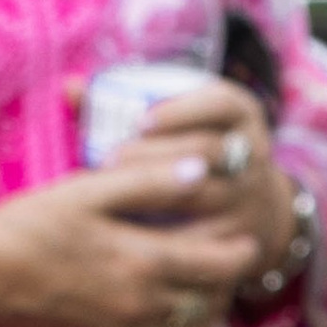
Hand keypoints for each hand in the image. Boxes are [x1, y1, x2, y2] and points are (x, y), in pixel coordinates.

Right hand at [0, 146, 262, 326]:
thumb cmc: (31, 224)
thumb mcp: (90, 191)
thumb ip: (150, 183)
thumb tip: (204, 171)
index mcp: (143, 263)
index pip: (219, 266)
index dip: (242, 252)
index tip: (249, 236)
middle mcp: (138, 308)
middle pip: (212, 304)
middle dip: (230, 283)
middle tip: (232, 258)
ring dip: (205, 309)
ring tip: (202, 281)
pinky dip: (169, 324)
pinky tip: (157, 296)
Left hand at [126, 78, 297, 287]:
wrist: (256, 210)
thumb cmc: (195, 154)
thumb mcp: (186, 122)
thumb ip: (128, 105)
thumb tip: (70, 87)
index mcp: (240, 116)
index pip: (221, 103)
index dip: (182, 110)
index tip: (140, 119)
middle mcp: (251, 153)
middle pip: (207, 149)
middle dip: (157, 153)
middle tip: (111, 158)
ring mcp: (246, 197)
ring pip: (203, 194)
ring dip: (155, 194)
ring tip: (113, 195)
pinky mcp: (237, 239)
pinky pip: (201, 239)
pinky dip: (165, 236)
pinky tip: (129, 233)